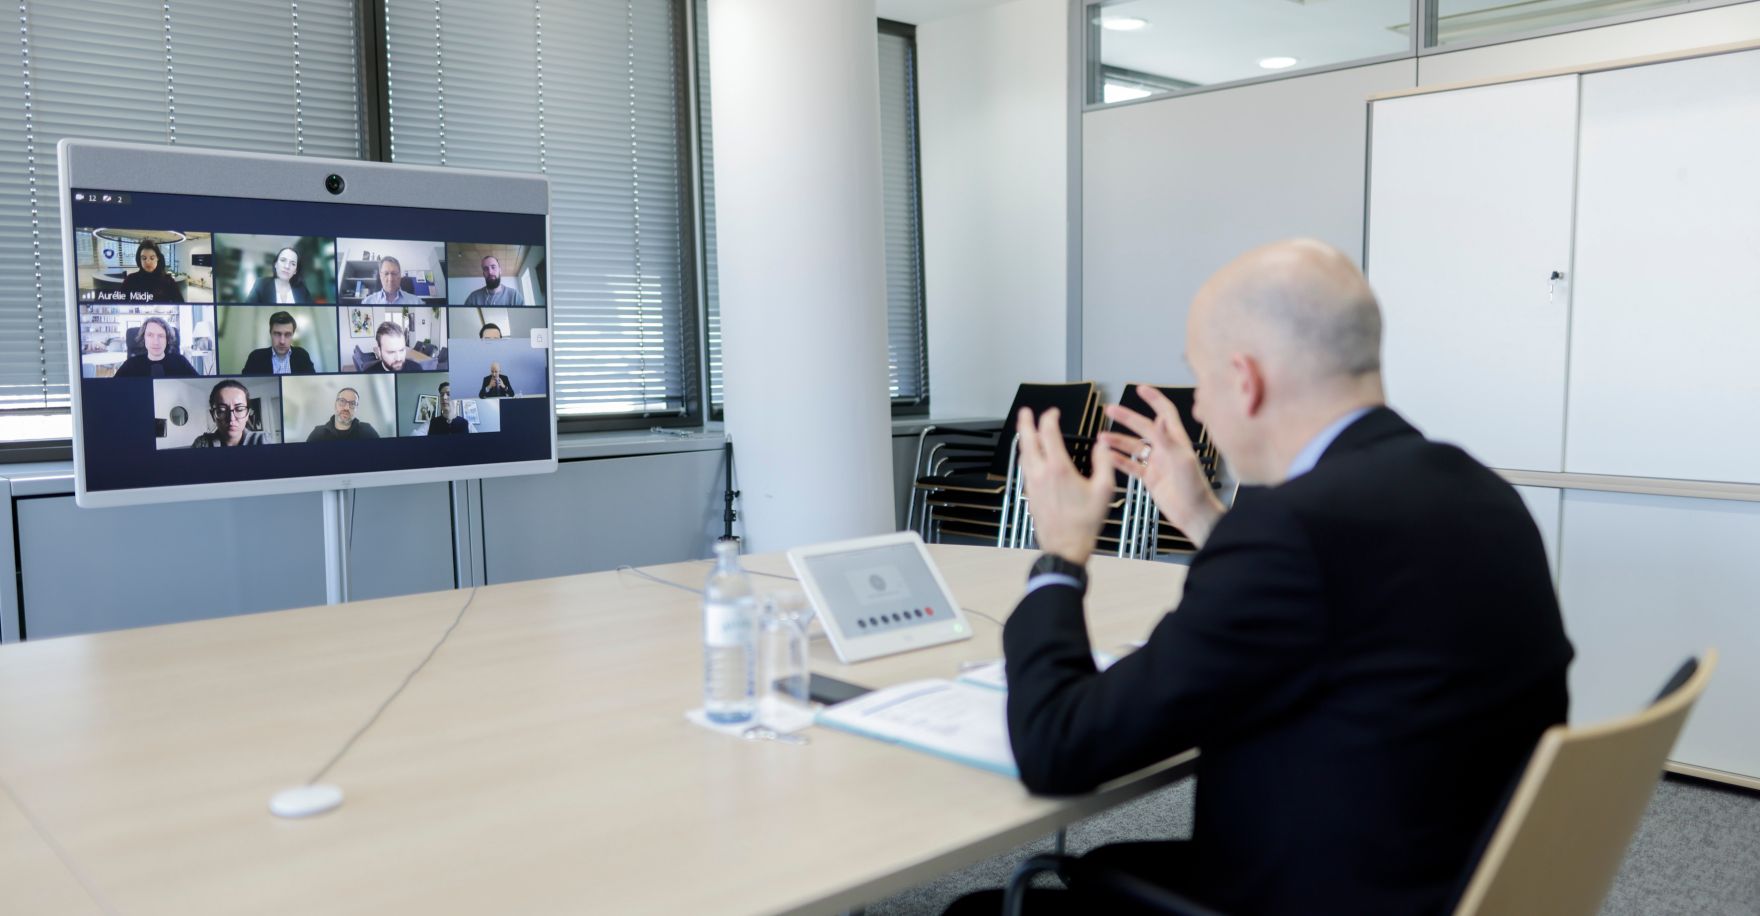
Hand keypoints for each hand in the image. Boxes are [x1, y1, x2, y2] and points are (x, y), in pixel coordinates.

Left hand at [1014, 406, 1115, 566]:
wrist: (1065, 547)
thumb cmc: (1084, 523)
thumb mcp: (1104, 490)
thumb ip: (1103, 463)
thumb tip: (1102, 445)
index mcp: (1058, 468)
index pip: (1048, 433)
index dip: (1049, 418)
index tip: (1053, 413)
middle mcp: (1040, 473)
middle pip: (1027, 440)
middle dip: (1026, 422)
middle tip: (1025, 412)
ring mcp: (1032, 484)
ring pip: (1023, 454)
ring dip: (1024, 438)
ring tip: (1026, 430)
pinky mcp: (1030, 494)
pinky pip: (1024, 468)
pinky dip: (1026, 455)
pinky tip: (1030, 457)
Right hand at [1099, 385, 1224, 547]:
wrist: (1193, 514)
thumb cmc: (1194, 489)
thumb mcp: (1182, 461)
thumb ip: (1168, 440)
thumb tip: (1158, 419)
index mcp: (1176, 441)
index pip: (1165, 413)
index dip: (1154, 399)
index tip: (1141, 389)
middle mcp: (1166, 449)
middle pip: (1143, 427)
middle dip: (1126, 418)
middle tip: (1110, 410)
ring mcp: (1157, 463)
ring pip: (1133, 447)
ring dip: (1118, 441)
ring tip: (1102, 438)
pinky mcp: (1150, 478)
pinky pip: (1131, 466)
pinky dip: (1119, 461)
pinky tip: (1107, 457)